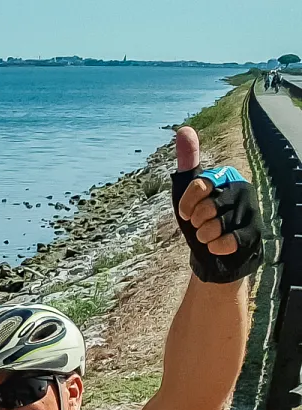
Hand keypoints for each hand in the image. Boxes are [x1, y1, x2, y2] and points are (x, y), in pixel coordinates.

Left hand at [170, 126, 259, 282]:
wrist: (213, 251)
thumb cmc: (199, 217)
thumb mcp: (186, 190)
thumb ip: (187, 161)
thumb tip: (184, 129)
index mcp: (226, 177)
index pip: (199, 185)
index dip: (187, 204)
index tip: (185, 213)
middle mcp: (242, 189)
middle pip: (206, 207)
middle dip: (197, 222)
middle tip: (201, 224)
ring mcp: (251, 211)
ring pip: (215, 226)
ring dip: (205, 236)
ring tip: (210, 235)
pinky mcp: (255, 233)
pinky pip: (228, 242)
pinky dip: (216, 247)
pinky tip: (217, 245)